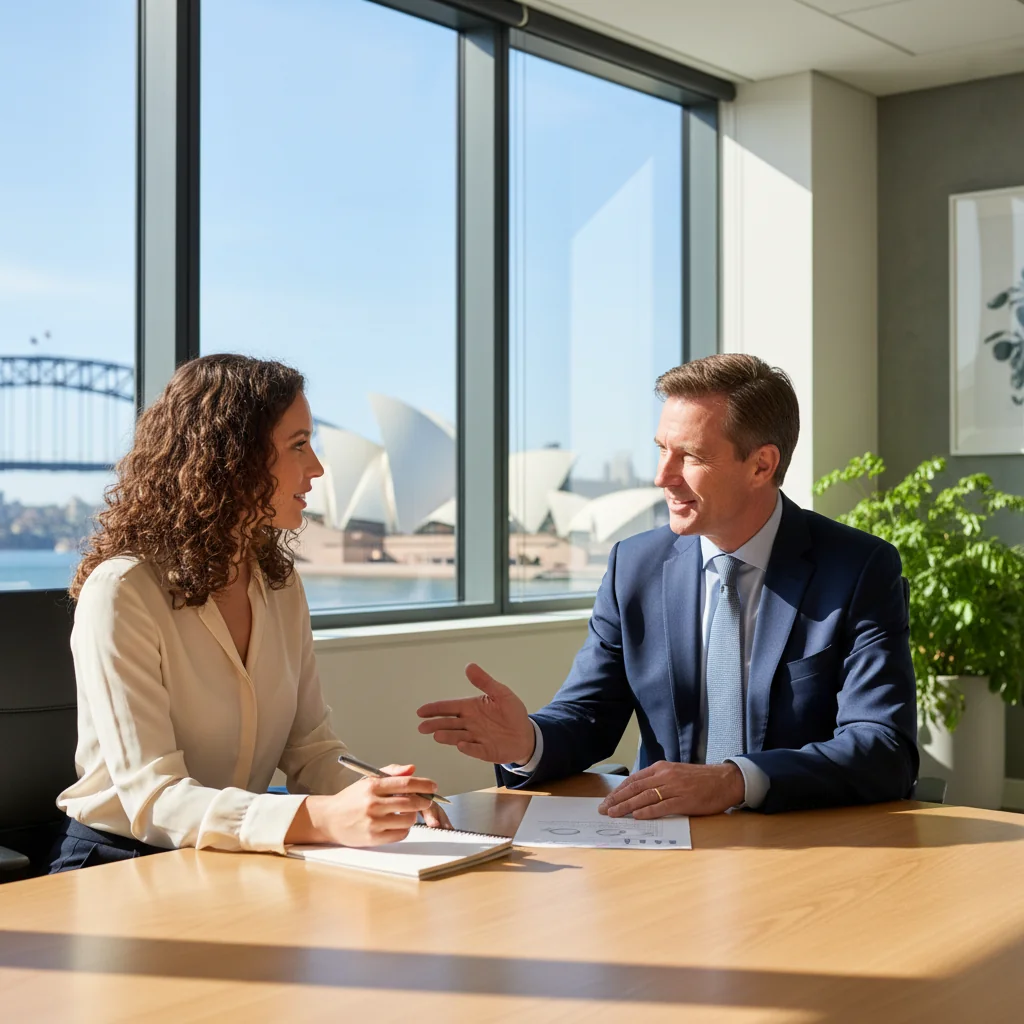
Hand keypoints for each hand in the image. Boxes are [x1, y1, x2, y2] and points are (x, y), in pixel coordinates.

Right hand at [286, 764, 438, 846]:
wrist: (329, 819)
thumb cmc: (351, 799)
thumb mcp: (368, 780)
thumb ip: (391, 772)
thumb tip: (412, 769)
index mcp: (372, 786)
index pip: (406, 783)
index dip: (424, 784)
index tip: (433, 786)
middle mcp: (373, 803)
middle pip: (410, 802)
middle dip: (423, 801)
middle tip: (425, 800)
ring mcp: (373, 822)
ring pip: (408, 819)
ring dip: (412, 816)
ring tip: (406, 812)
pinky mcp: (373, 838)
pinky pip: (400, 834)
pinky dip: (404, 829)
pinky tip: (398, 823)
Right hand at [416, 663, 535, 764]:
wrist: (526, 734)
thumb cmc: (512, 712)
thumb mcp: (501, 693)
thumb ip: (485, 682)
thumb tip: (469, 666)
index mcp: (471, 708)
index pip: (450, 707)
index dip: (435, 709)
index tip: (421, 711)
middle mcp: (470, 724)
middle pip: (449, 723)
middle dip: (435, 724)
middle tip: (422, 727)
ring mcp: (477, 738)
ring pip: (458, 737)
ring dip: (448, 736)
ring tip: (437, 735)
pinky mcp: (486, 751)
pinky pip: (476, 750)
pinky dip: (468, 748)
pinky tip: (461, 745)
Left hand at [598, 761, 744, 818]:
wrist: (724, 780)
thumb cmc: (699, 779)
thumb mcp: (675, 773)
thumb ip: (658, 780)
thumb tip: (638, 793)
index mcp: (661, 768)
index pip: (633, 780)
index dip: (618, 791)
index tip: (607, 800)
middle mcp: (665, 776)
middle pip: (635, 789)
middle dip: (617, 799)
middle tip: (604, 809)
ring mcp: (674, 788)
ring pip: (644, 797)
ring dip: (626, 807)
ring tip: (614, 814)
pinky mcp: (684, 801)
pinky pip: (662, 807)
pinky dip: (647, 812)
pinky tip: (636, 816)